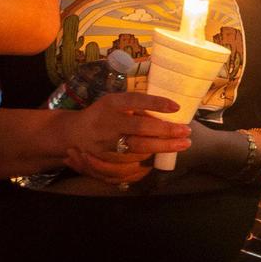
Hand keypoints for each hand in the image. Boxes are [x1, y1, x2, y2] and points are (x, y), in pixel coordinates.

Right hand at [62, 92, 190, 185]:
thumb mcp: (117, 103)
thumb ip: (138, 107)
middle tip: (186, 132)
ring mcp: (105, 141)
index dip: (156, 103)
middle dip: (166, 131)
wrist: (74, 133)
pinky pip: (130, 161)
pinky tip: (161, 155)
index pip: (135, 100)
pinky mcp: (104, 158)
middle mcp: (107, 121)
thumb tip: (170, 112)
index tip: (176, 107)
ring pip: (137, 147)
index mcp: (111, 103)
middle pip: (140, 127)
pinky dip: (148, 158)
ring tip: (182, 144)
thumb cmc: (104, 113)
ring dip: (162, 147)